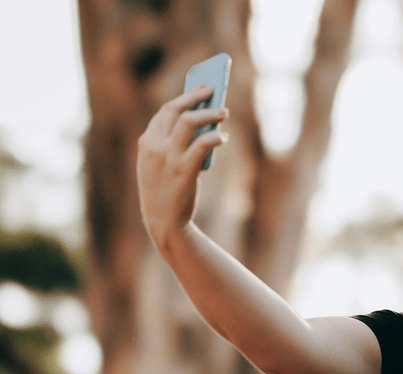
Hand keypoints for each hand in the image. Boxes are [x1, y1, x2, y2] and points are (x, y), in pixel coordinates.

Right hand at [137, 84, 228, 252]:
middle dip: (194, 96)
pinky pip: (204, 143)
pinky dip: (216, 137)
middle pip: (175, 109)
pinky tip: (224, 138)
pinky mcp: (184, 169)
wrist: (163, 221)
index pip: (164, 112)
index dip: (183, 98)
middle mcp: (154, 145)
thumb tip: (200, 122)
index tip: (197, 89)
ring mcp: (168, 157)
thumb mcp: (160, 164)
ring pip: (189, 121)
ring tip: (223, 112)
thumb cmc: (165, 191)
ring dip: (209, 113)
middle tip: (211, 89)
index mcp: (146, 143)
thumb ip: (173, 144)